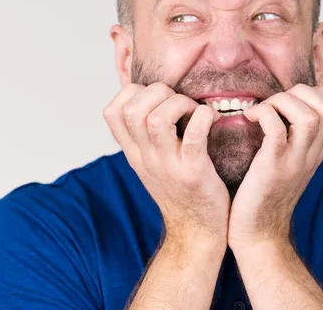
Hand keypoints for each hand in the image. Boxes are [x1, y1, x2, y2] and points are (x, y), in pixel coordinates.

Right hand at [103, 82, 229, 249]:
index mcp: (134, 153)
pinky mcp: (194, 173)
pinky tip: (211, 118)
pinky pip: (195, 136)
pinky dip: (204, 117)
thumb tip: (144, 95)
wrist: (195, 231)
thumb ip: (143, 134)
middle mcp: (145, 158)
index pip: (111, 113)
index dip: (130, 92)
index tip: (154, 96)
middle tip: (179, 101)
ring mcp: (168, 166)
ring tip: (194, 110)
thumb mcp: (149, 162)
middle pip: (133, 109)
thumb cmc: (179, 190)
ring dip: (180, 103)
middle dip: (158, 91)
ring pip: (158, 119)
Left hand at [227, 84, 322, 249]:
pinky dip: (264, 115)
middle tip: (275, 103)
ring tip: (263, 110)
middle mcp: (311, 155)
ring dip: (282, 102)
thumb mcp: (291, 162)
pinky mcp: (272, 167)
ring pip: (309, 117)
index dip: (319, 94)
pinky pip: (276, 131)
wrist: (257, 233)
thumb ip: (296, 138)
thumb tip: (286, 107)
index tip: (291, 100)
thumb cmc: (265, 193)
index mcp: (317, 151)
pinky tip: (249, 118)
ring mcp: (294, 161)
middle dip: (301, 92)